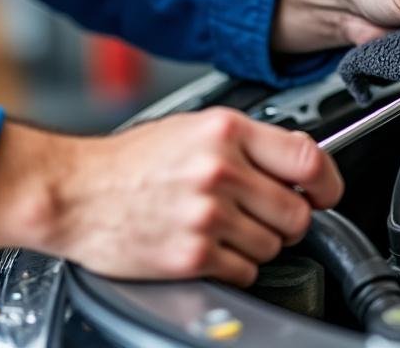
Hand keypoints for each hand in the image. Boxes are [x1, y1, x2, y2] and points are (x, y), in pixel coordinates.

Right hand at [0, 110, 342, 286]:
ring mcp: (207, 215)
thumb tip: (295, 166)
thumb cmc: (126, 163)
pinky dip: (233, 266)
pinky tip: (206, 248)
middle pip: (297, 212)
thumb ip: (244, 144)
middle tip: (261, 216)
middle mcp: (220, 171)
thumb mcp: (190, 129)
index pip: (308, 159)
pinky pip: (244, 271)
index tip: (325, 193)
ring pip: (273, 246)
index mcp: (224, 132)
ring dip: (257, 244)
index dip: (327, 183)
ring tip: (221, 228)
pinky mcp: (192, 255)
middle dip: (286, 220)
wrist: (72, 193)